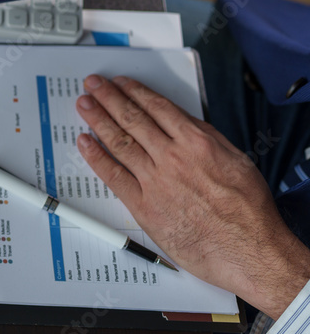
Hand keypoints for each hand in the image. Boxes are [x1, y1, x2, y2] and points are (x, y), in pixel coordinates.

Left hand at [76, 75, 309, 317]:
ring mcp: (155, 181)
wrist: (249, 251)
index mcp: (197, 142)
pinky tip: (84, 142)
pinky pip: (113, 175)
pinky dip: (95, 156)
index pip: (157, 107)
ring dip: (97, 119)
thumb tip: (181, 120)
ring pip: (119, 141)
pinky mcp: (144, 206)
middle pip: (133, 119)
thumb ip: (207, 138)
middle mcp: (172, 157)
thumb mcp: (237, 160)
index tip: (120, 82)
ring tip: (84, 104)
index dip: (134, 91)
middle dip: (109, 97)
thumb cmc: (248, 210)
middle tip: (93, 84)